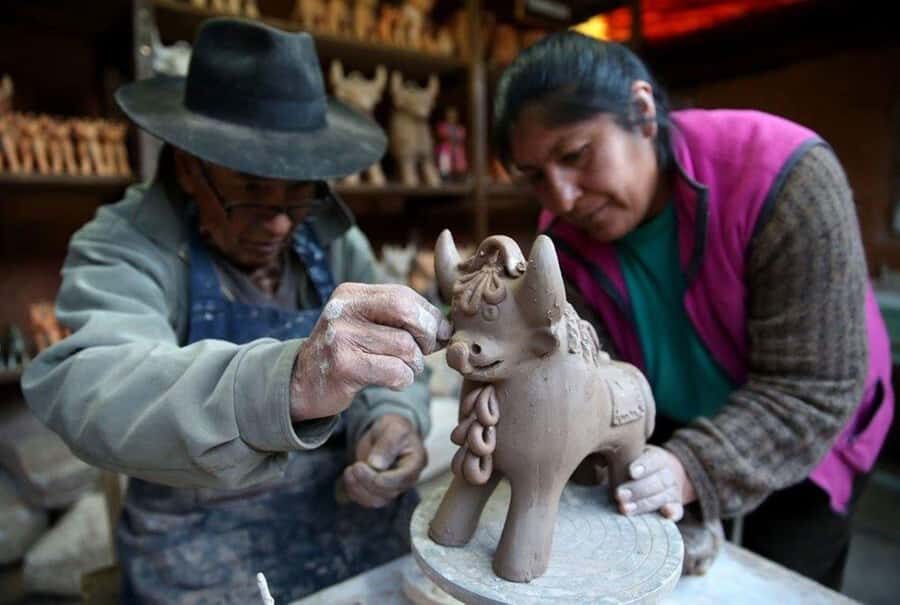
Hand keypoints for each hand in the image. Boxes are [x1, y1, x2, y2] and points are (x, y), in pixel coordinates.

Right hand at [290, 283, 450, 420]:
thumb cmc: (346, 353)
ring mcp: (341, 338)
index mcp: (351, 293)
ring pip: (406, 347)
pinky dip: (403, 380)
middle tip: (423, 351)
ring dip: (414, 364)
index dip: (429, 315)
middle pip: (407, 312)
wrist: (301, 383)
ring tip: (401, 369)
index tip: (438, 333)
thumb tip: (446, 327)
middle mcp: (343, 310)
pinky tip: (391, 381)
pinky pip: (396, 371)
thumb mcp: (366, 324)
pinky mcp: (344, 367)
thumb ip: (401, 319)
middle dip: (426, 335)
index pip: (404, 295)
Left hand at [342, 414, 427, 507]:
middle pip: (389, 492)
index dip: (381, 477)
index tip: (361, 466)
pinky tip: (348, 478)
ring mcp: (394, 488)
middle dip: (367, 482)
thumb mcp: (393, 428)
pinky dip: (355, 493)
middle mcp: (407, 480)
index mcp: (416, 462)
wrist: (386, 434)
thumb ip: (387, 443)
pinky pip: (368, 500)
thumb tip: (377, 465)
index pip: (402, 479)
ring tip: (348, 472)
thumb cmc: (393, 429)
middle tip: (353, 467)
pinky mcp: (380, 492)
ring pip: (377, 500)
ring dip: (359, 489)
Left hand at [614, 445, 695, 520]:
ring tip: (624, 509)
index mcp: (657, 458)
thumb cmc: (635, 466)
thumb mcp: (629, 458)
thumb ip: (617, 462)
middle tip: (619, 495)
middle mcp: (667, 474)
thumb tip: (595, 463)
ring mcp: (673, 491)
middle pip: (656, 481)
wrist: (661, 475)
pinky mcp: (675, 506)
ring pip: (662, 497)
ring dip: (644, 504)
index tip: (631, 472)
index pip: (652, 460)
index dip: (643, 466)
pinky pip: (678, 510)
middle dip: (637, 490)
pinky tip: (666, 513)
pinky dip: (673, 513)